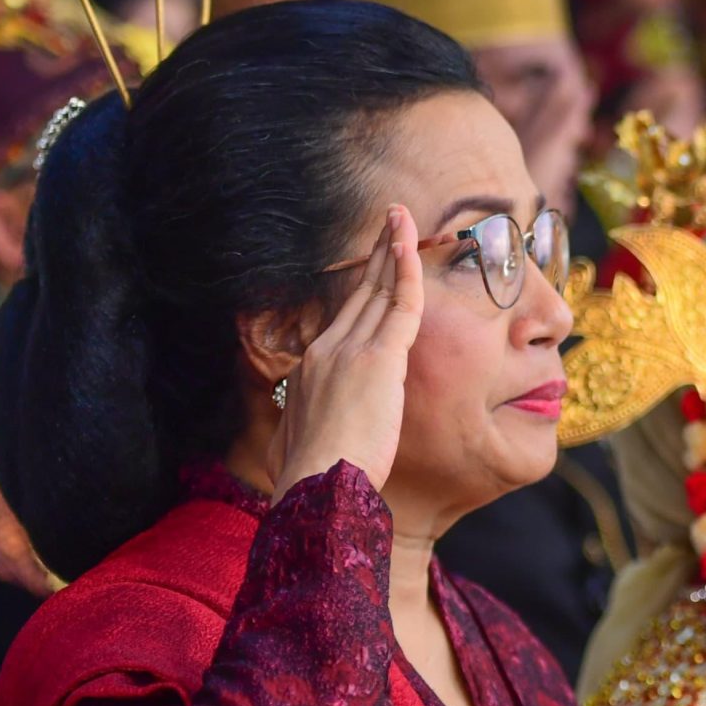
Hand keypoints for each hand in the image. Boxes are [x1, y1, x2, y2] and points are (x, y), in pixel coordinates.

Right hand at [268, 205, 423, 495]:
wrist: (313, 488)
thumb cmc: (308, 480)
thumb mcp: (293, 443)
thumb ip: (302, 426)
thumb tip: (299, 436)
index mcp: (311, 368)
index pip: (345, 317)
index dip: (362, 288)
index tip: (373, 266)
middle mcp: (327, 349)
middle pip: (358, 292)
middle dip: (376, 254)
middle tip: (390, 221)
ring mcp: (350, 350)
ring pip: (378, 289)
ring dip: (392, 248)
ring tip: (402, 217)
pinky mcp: (378, 359)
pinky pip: (399, 304)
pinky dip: (407, 270)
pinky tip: (413, 244)